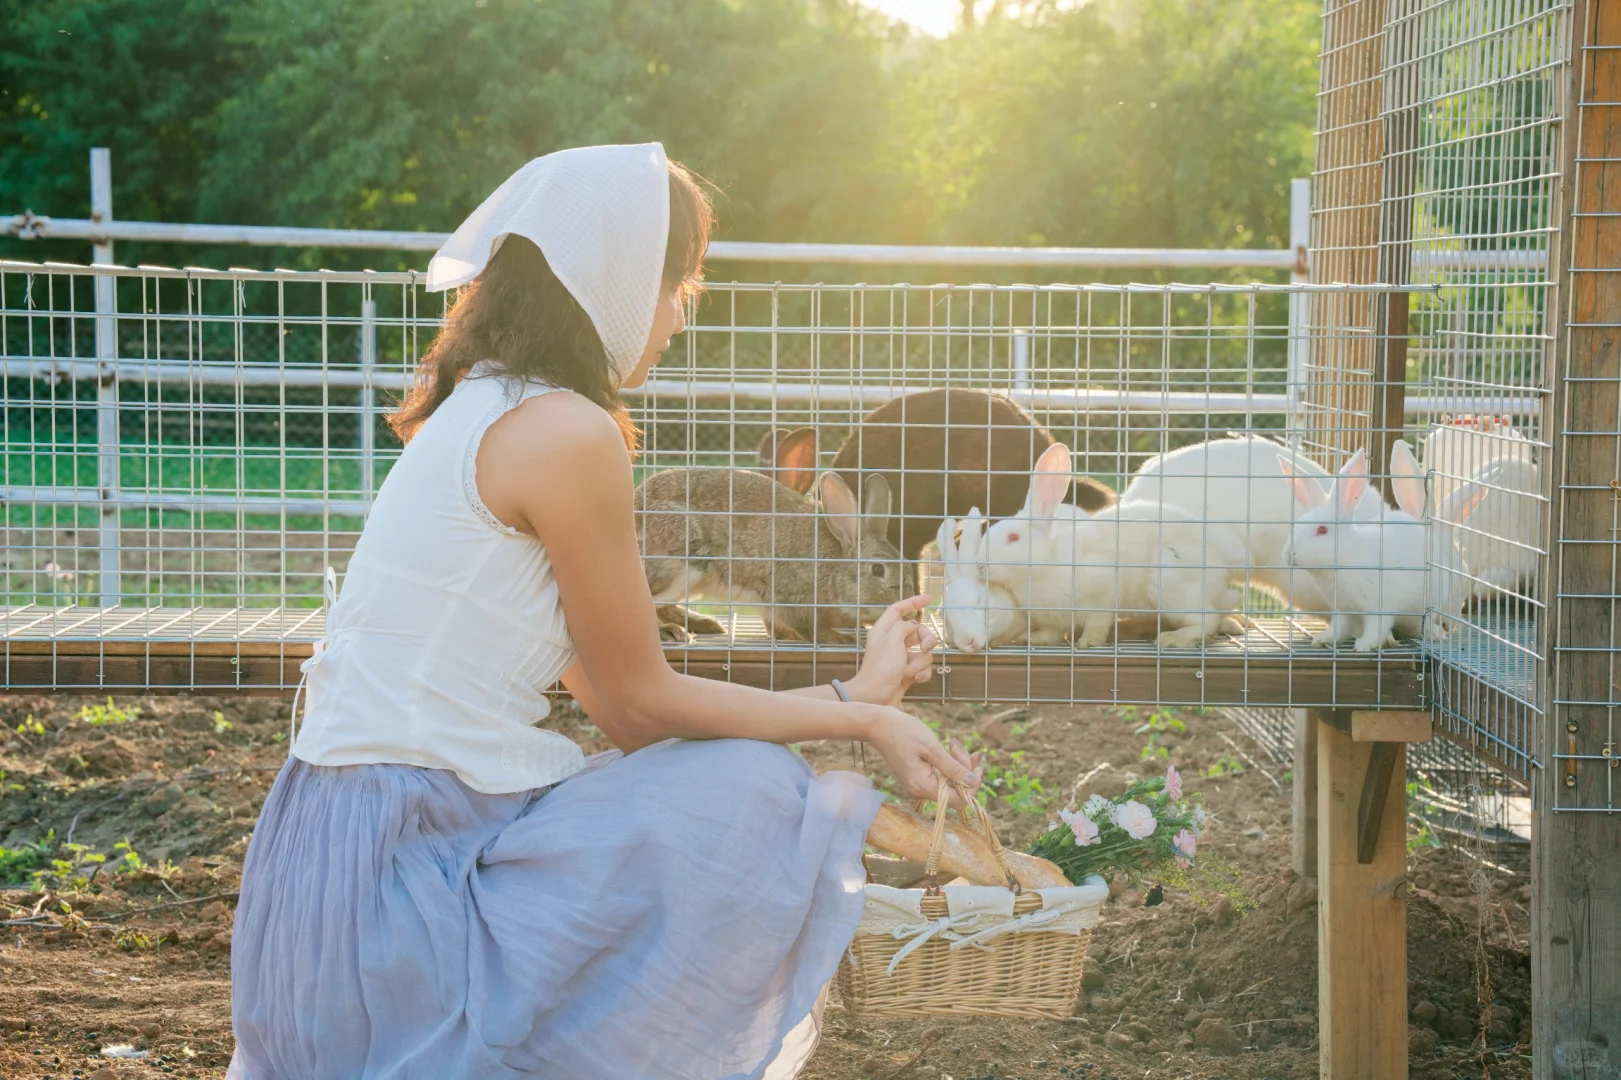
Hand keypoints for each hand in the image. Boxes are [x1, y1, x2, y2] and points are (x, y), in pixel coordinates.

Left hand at [847, 595, 938, 707]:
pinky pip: (923, 668)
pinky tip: (914, 679)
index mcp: (883, 631)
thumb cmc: (880, 669)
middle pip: (917, 631)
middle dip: (926, 639)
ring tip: (909, 671)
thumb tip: (913, 626)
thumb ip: (905, 627)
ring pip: (923, 652)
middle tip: (925, 647)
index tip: (929, 599)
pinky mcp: (907, 673)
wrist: (875, 698)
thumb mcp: (892, 641)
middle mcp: (892, 642)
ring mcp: (901, 658)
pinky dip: (922, 673)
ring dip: (920, 662)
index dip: (913, 602)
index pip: (898, 610)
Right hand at [864, 707, 982, 804]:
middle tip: (959, 746)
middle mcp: (920, 791)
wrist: (878, 725)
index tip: (977, 765)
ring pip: (949, 782)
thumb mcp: (931, 747)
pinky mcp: (918, 778)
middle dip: (965, 769)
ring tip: (954, 743)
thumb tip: (973, 783)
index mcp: (923, 787)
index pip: (959, 800)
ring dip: (958, 764)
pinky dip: (949, 763)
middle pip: (955, 790)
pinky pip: (941, 776)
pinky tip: (951, 747)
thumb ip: (952, 768)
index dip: (972, 786)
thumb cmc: (903, 732)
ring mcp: (918, 785)